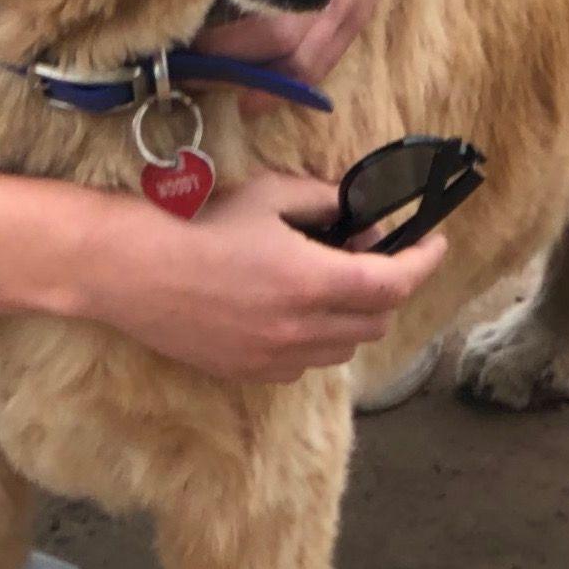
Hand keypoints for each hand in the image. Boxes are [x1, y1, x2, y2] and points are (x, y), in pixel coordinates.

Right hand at [84, 164, 455, 384]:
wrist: (132, 269)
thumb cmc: (198, 221)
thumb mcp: (269, 195)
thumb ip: (322, 201)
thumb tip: (355, 210)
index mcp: (313, 282)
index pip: (394, 283)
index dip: (424, 262)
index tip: (435, 243)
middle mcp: (302, 330)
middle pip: (376, 319)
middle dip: (386, 285)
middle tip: (367, 250)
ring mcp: (276, 359)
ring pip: (344, 347)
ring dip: (353, 314)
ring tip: (328, 279)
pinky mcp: (251, 373)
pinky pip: (306, 362)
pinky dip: (317, 337)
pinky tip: (291, 308)